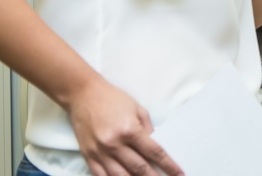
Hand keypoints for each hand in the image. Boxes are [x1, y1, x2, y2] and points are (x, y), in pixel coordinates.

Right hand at [65, 79, 181, 175]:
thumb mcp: (137, 109)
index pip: (154, 152)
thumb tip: (155, 147)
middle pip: (139, 168)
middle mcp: (114, 143)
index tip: (178, 173)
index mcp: (129, 130)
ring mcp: (100, 152)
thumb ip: (147, 129)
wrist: (83, 95)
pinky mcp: (88, 156)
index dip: (168, 165)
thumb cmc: (112, 99)